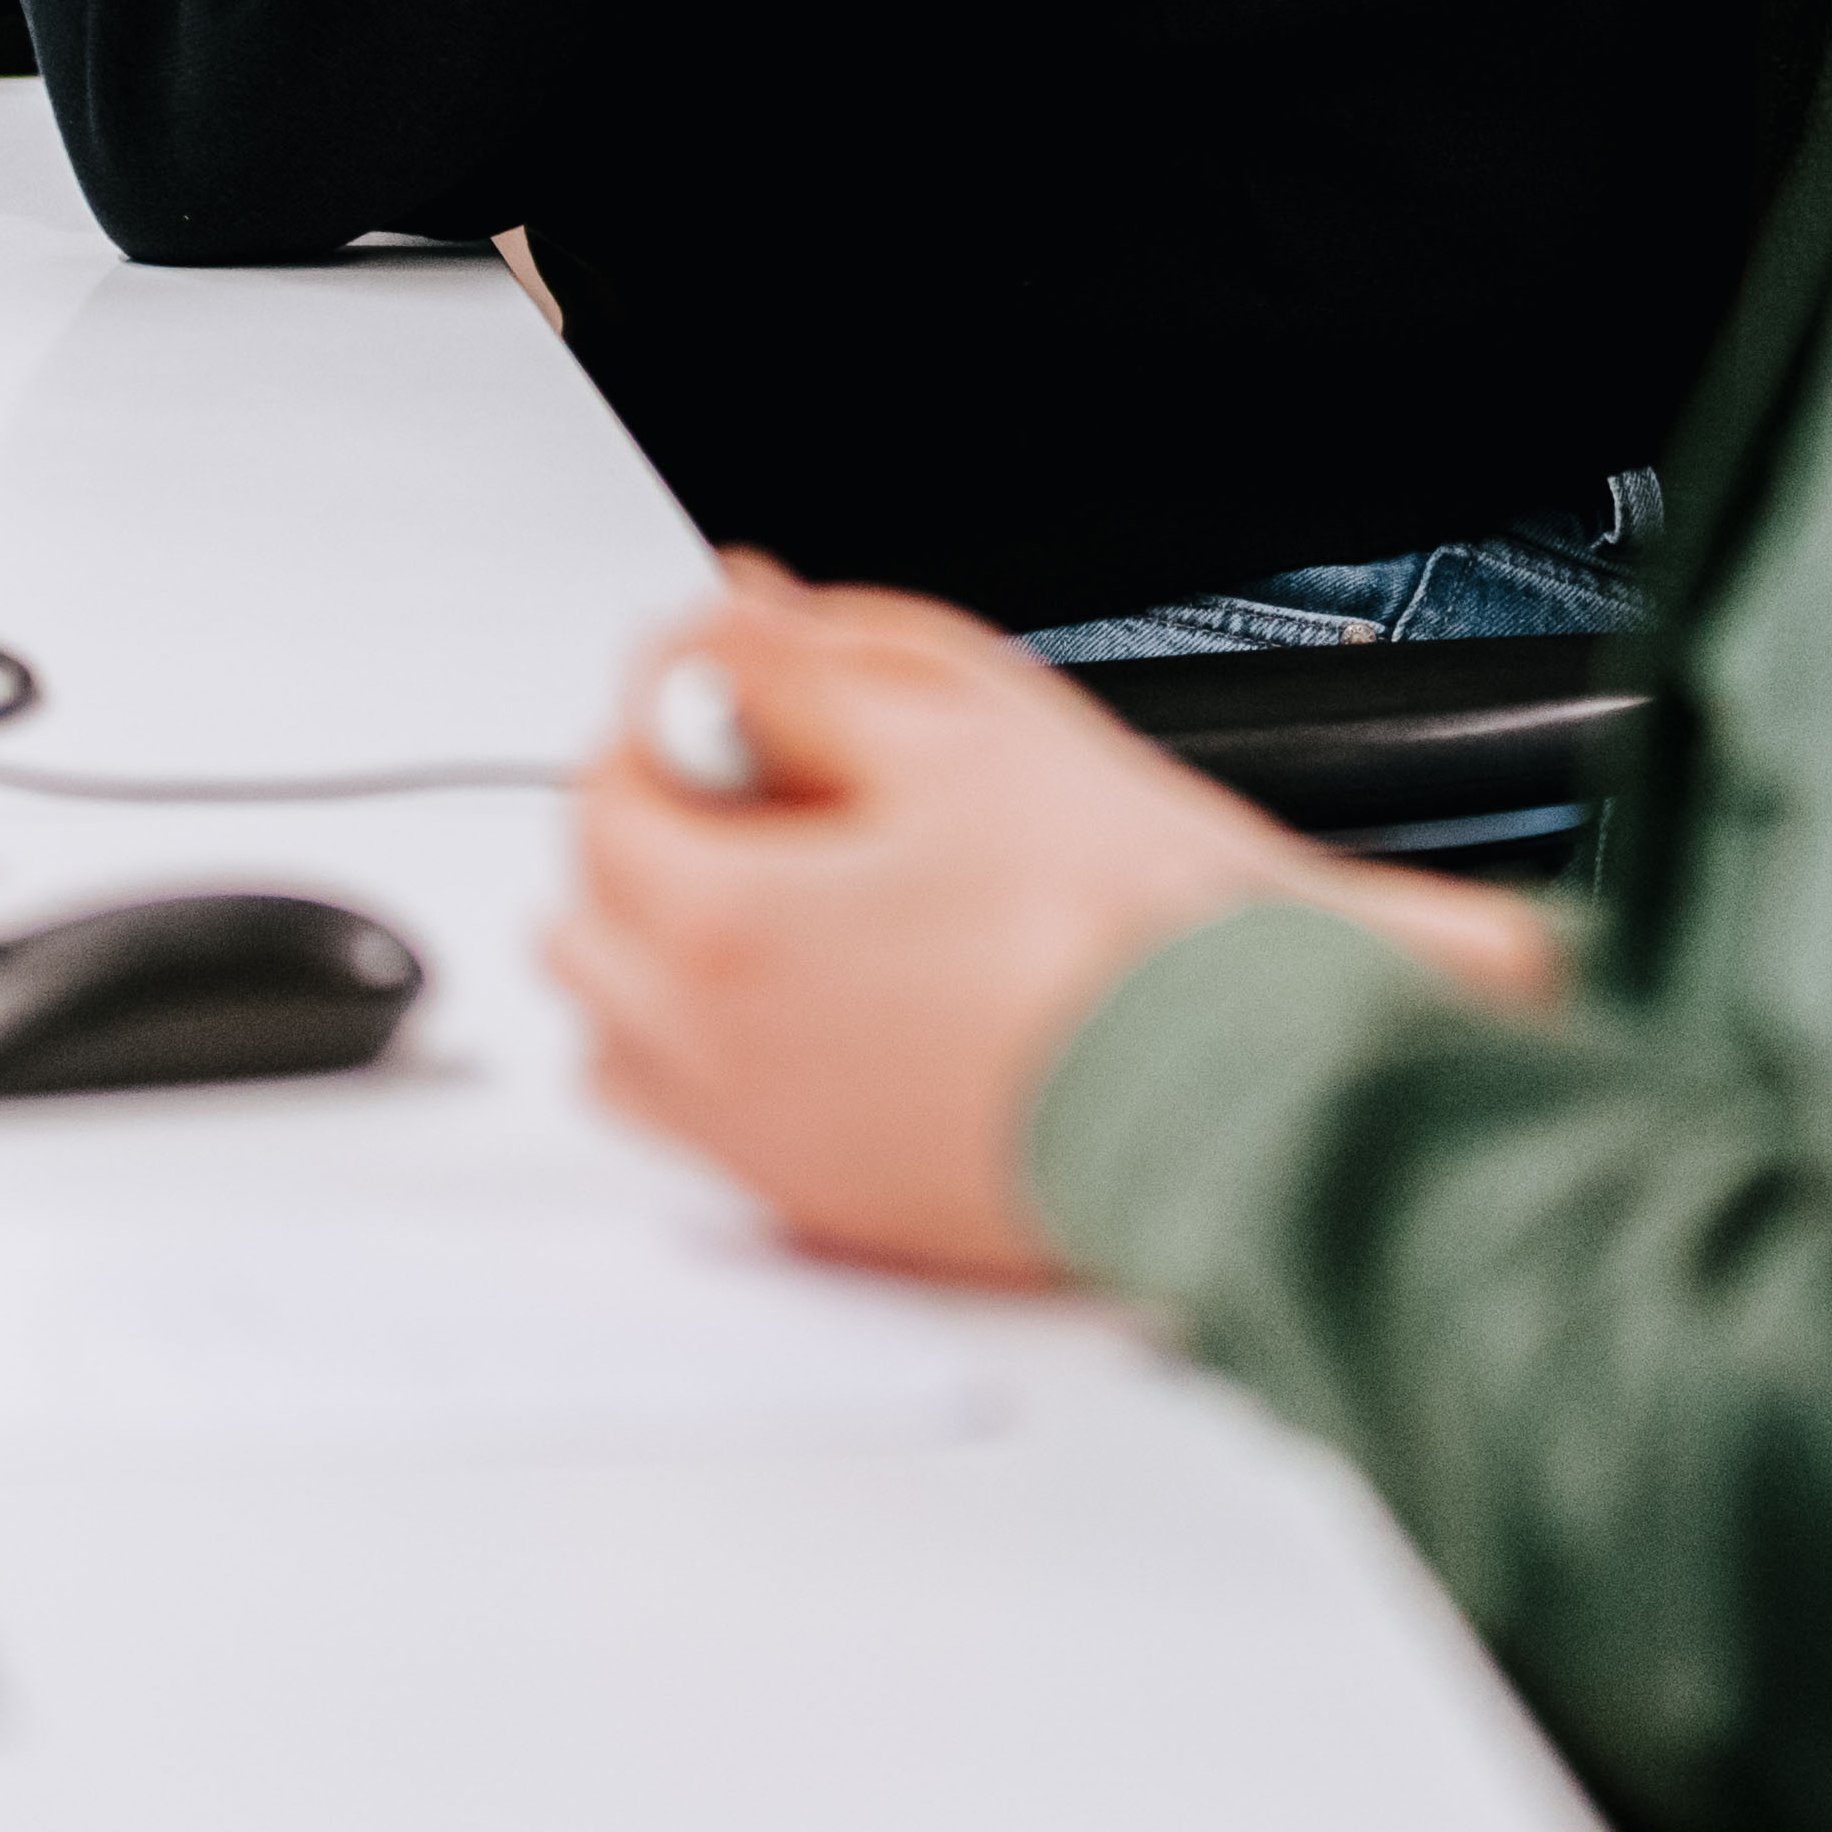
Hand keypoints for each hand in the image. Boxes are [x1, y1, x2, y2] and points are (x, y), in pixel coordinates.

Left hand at [554, 563, 1563, 1280]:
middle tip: (771, 792)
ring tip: (793, 908)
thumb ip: (808, 662)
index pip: (603, 798)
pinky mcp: (830, 1209)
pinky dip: (728, 1061)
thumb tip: (725, 622)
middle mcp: (712, 1056)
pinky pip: (710, 1132)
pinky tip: (841, 1010)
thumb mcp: (966, 722)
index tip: (743, 700)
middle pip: (586, 926)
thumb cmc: (1126, 923)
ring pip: (626, 1045)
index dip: (669, 722)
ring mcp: (767, 1148)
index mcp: (723, 927)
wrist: (1245, 1081)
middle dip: (654, 843)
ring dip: (665, 965)